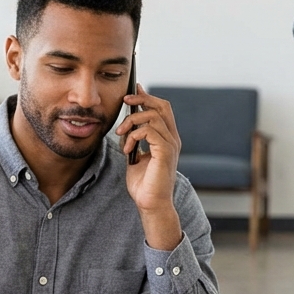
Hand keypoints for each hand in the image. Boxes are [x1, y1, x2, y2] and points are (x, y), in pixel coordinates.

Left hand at [115, 85, 183, 249]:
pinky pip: (150, 132)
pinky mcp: (165, 153)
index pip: (162, 109)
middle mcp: (172, 139)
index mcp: (167, 138)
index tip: (133, 90)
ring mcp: (170, 145)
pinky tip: (127, 147)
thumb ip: (134, 141)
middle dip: (142, 98)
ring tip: (121, 135)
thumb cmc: (143, 184)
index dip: (148, 96)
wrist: (150, 204)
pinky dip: (135, 135)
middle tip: (125, 100)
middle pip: (162, 106)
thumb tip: (126, 126)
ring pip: (152, 117)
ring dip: (132, 122)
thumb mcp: (135, 156)